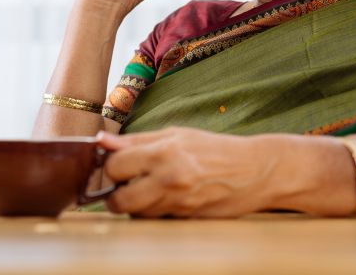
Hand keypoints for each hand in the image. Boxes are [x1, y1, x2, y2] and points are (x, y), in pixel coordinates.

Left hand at [97, 127, 272, 217]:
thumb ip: (137, 140)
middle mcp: (168, 179)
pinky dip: (153, 212)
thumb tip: (101, 141)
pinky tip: (166, 199)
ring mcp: (178, 203)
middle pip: (118, 200)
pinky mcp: (186, 219)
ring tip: (148, 190)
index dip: (110, 167)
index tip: (117, 167)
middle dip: (115, 195)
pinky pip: (155, 220)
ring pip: (135, 214)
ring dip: (134, 205)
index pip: (114, 166)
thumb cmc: (214, 149)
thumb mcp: (176, 135)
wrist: (255, 171)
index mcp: (163, 152)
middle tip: (125, 185)